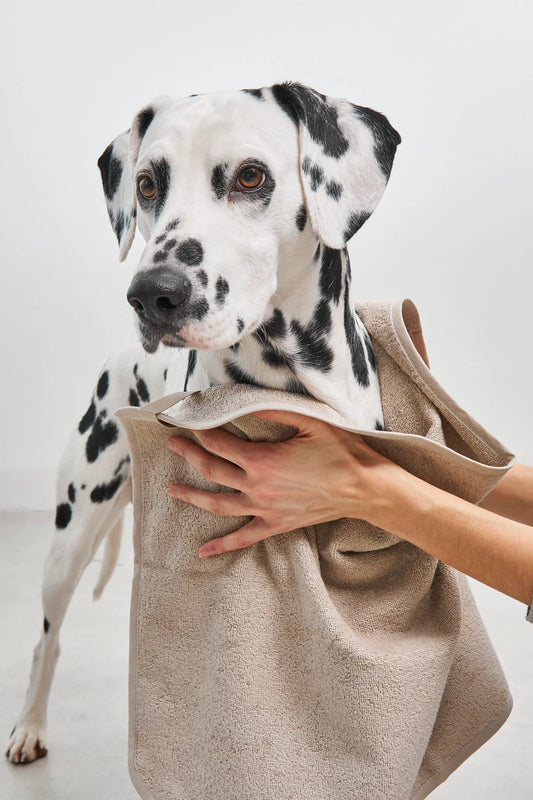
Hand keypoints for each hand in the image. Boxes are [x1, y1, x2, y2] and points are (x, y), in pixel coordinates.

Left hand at [166, 410, 393, 556]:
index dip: (201, 431)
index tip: (189, 421)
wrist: (364, 488)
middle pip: (212, 470)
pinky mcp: (276, 524)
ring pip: (218, 504)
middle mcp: (258, 486)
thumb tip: (245, 402)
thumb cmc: (341, 451)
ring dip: (192, 497)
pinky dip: (222, 545)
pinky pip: (243, 537)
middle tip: (172, 445)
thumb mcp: (310, 422)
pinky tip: (203, 550)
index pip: (220, 443)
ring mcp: (265, 509)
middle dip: (189, 456)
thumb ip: (274, 411)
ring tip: (172, 490)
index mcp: (263, 459)